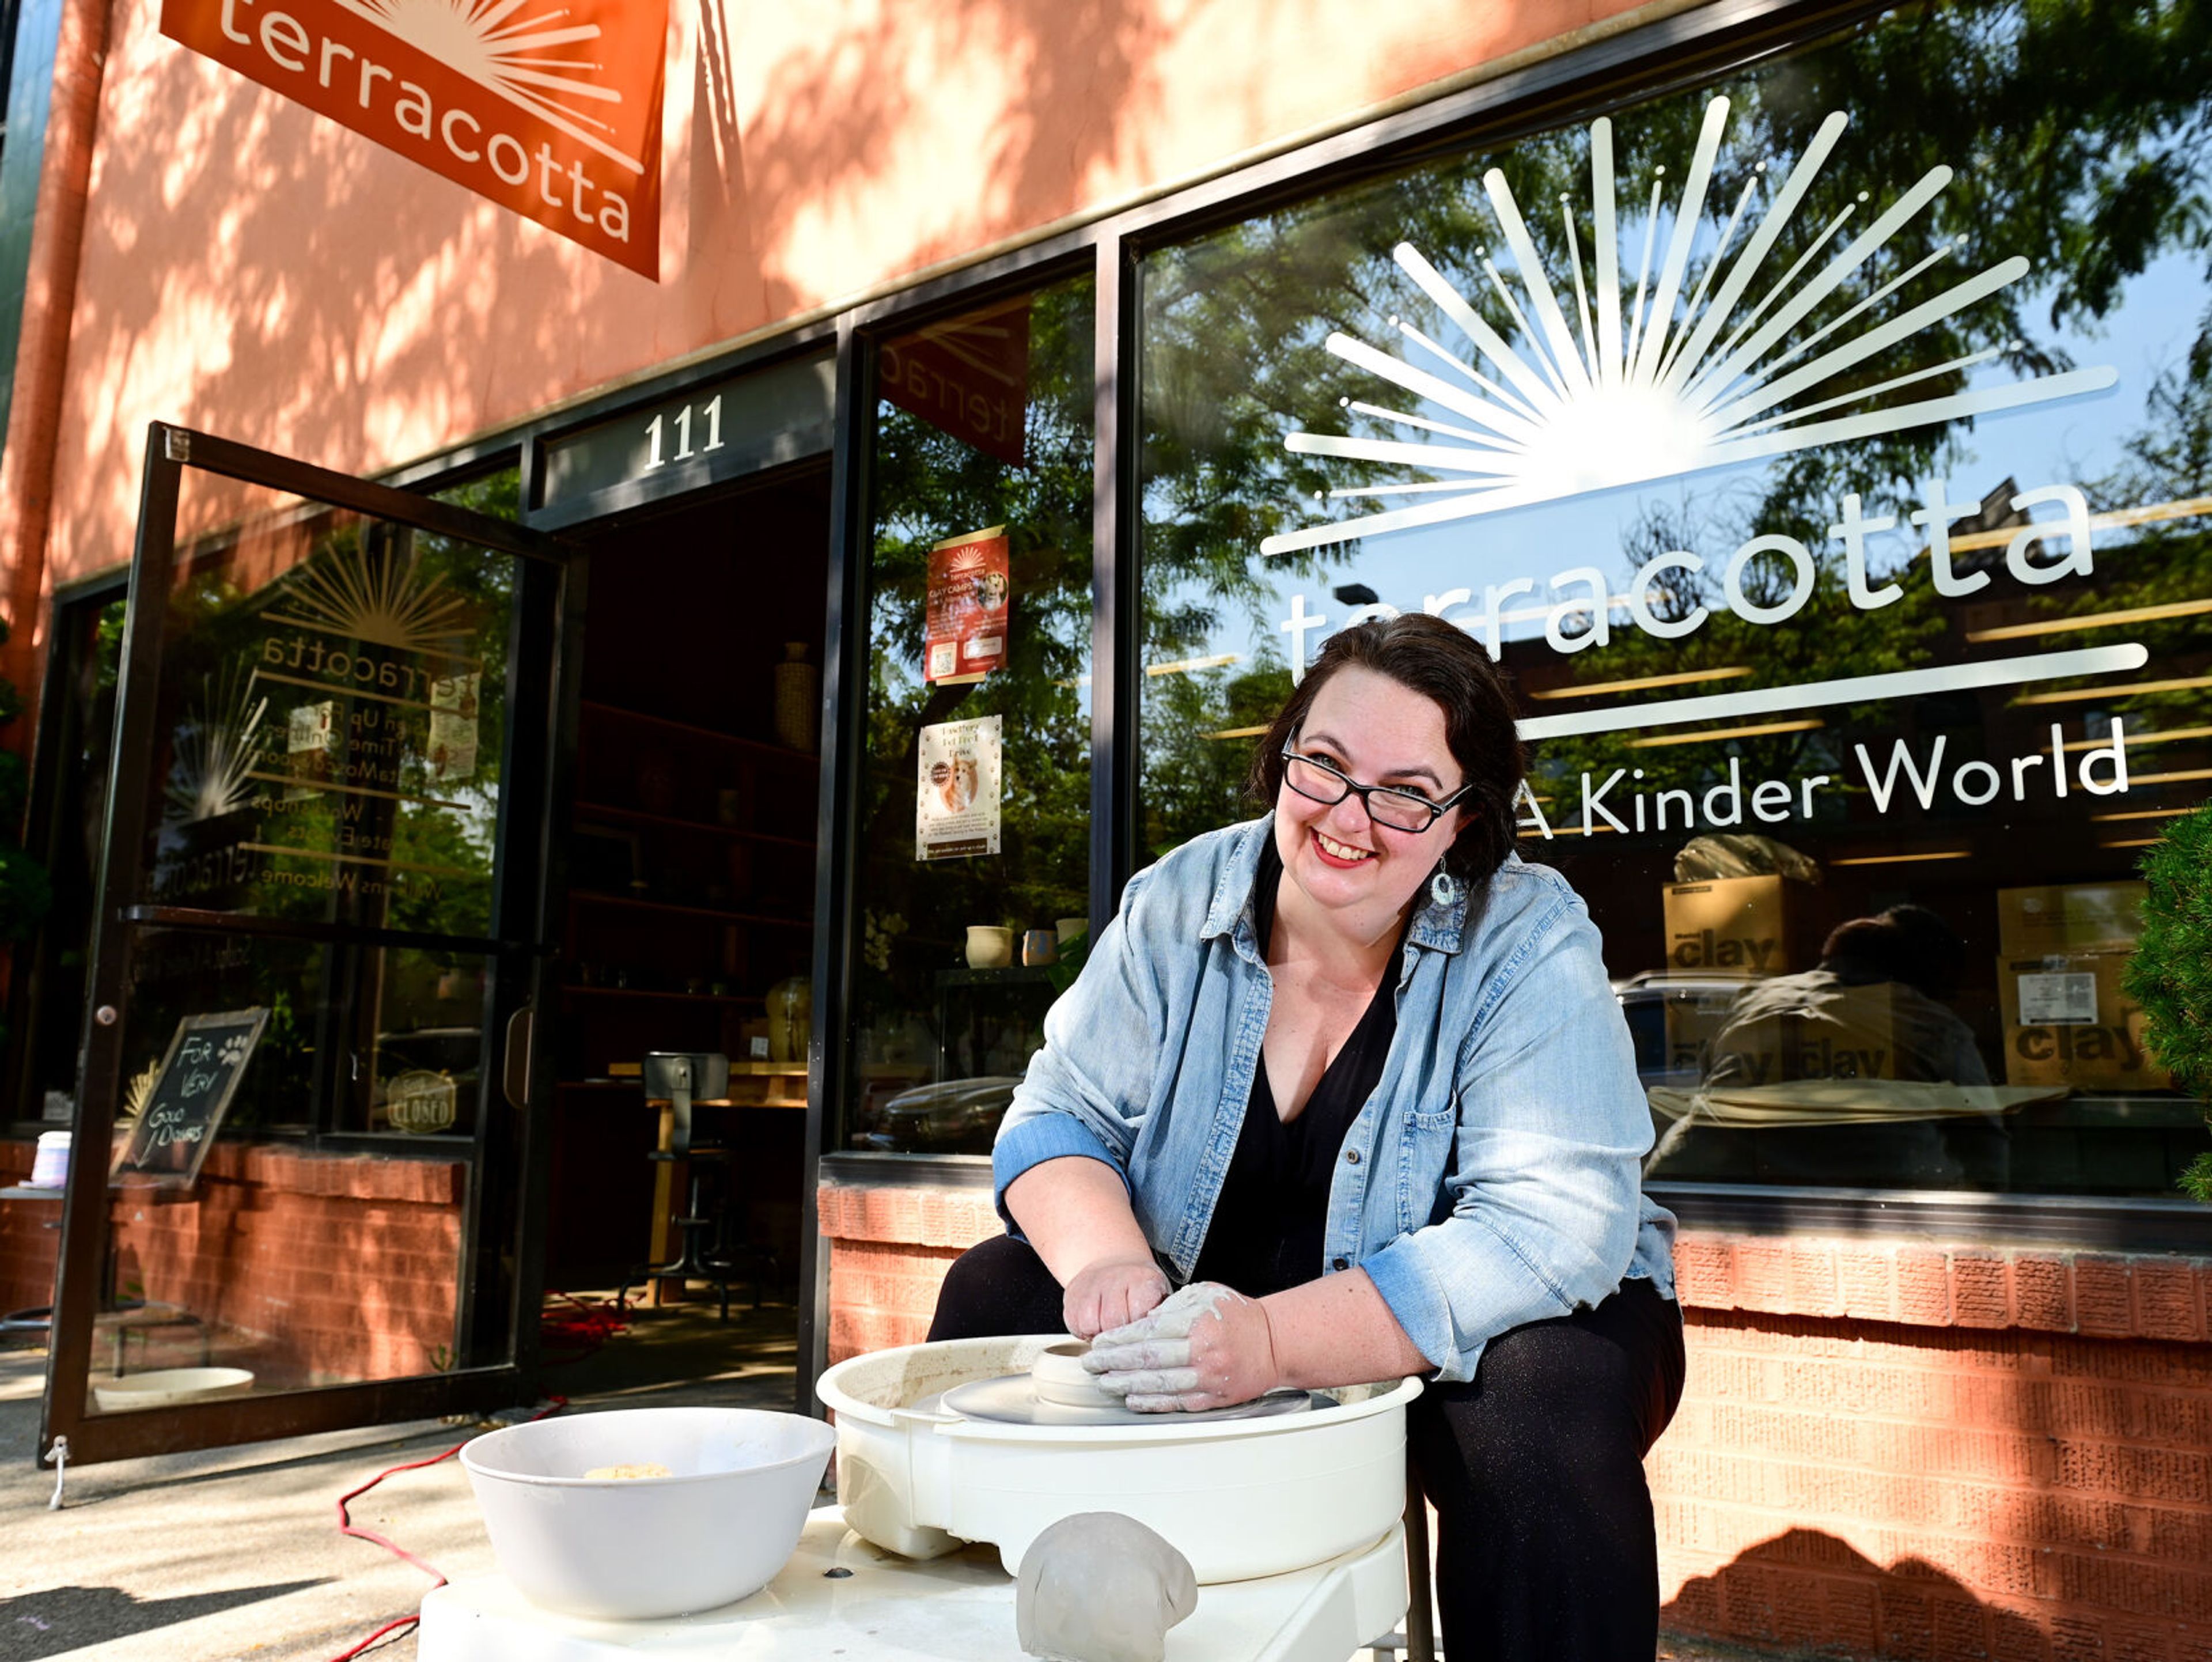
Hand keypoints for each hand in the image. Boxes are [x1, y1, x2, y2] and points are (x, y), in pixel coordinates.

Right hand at [1062, 1253, 1171, 1338]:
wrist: (1112, 1263)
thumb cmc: (1138, 1289)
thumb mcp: (1157, 1296)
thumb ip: (1158, 1316)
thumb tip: (1156, 1340)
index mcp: (1142, 1279)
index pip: (1139, 1314)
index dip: (1139, 1330)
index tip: (1141, 1333)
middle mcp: (1115, 1278)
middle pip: (1113, 1322)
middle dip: (1119, 1336)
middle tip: (1124, 1333)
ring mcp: (1091, 1285)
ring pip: (1090, 1325)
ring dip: (1099, 1334)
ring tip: (1108, 1329)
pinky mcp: (1071, 1294)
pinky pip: (1075, 1325)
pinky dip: (1084, 1332)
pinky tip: (1095, 1324)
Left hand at [1083, 1282, 1278, 1411]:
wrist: (1274, 1342)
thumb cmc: (1237, 1315)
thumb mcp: (1203, 1295)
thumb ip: (1171, 1306)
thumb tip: (1140, 1322)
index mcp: (1197, 1322)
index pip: (1148, 1332)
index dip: (1119, 1339)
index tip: (1100, 1343)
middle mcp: (1202, 1351)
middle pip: (1147, 1360)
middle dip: (1114, 1363)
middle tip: (1092, 1365)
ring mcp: (1209, 1378)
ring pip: (1159, 1385)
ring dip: (1126, 1385)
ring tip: (1105, 1384)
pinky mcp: (1214, 1397)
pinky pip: (1176, 1402)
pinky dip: (1151, 1402)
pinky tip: (1133, 1399)